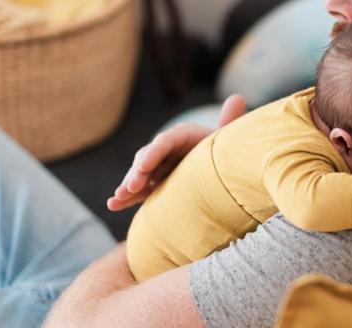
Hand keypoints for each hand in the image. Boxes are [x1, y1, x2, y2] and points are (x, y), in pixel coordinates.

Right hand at [107, 94, 246, 210]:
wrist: (220, 166)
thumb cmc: (223, 150)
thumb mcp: (225, 138)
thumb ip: (229, 122)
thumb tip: (237, 98)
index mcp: (181, 136)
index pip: (165, 142)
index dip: (153, 153)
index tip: (143, 165)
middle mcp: (165, 150)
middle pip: (148, 159)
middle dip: (137, 173)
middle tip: (131, 187)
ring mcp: (158, 167)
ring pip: (139, 175)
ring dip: (128, 186)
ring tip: (118, 199)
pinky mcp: (155, 183)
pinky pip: (139, 190)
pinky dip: (127, 197)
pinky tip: (113, 205)